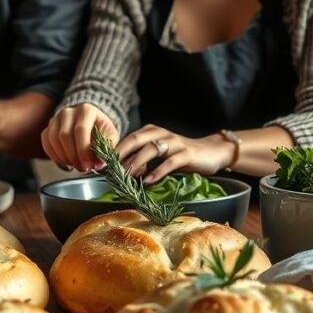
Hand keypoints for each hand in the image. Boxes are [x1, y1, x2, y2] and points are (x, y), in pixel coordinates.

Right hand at [41, 103, 118, 172]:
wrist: (90, 124)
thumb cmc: (100, 130)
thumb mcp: (110, 136)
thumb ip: (107, 149)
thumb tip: (100, 164)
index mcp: (86, 110)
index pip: (81, 129)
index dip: (83, 150)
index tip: (88, 165)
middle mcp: (68, 112)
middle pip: (64, 135)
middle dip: (73, 156)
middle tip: (83, 168)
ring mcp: (56, 119)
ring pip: (54, 140)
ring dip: (64, 157)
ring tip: (76, 165)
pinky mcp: (48, 128)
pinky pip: (47, 143)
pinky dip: (55, 156)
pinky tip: (65, 163)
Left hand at [115, 126, 233, 182]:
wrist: (212, 152)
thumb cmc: (182, 155)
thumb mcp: (159, 154)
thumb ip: (142, 159)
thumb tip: (121, 171)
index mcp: (151, 132)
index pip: (128, 138)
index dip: (113, 150)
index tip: (100, 163)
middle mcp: (161, 134)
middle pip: (135, 140)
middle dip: (119, 154)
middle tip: (106, 168)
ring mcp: (174, 143)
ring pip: (151, 149)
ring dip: (136, 162)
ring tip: (125, 175)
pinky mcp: (187, 154)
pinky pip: (170, 162)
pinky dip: (158, 171)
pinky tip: (148, 181)